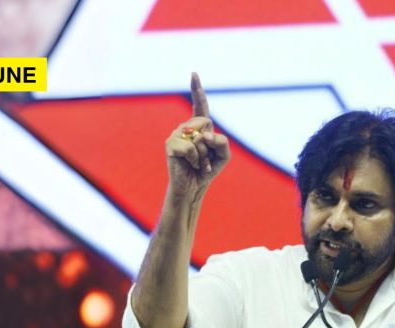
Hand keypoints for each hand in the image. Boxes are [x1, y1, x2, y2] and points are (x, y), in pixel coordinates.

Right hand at [165, 72, 230, 202]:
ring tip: (197, 163)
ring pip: (199, 137)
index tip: (194, 74)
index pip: (200, 105)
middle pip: (206, 122)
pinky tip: (191, 165)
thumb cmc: (207, 169)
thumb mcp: (224, 156)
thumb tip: (205, 135)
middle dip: (211, 143)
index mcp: (199, 127)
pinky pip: (190, 147)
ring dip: (204, 155)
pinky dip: (196, 159)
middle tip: (205, 158)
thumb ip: (222, 142)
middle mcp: (186, 127)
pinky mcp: (170, 145)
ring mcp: (176, 135)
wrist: (193, 187)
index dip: (197, 90)